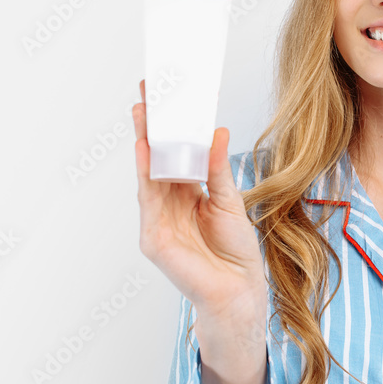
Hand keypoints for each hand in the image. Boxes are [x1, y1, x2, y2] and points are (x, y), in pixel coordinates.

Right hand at [131, 79, 265, 324]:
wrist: (238, 290)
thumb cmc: (234, 251)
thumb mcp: (228, 199)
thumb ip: (217, 168)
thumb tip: (217, 132)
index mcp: (186, 195)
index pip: (173, 156)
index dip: (168, 129)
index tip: (167, 99)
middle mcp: (167, 205)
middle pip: (155, 159)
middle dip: (150, 127)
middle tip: (147, 93)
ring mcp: (157, 221)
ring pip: (147, 173)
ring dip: (144, 141)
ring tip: (144, 111)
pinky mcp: (153, 237)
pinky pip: (148, 199)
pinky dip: (145, 173)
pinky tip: (145, 149)